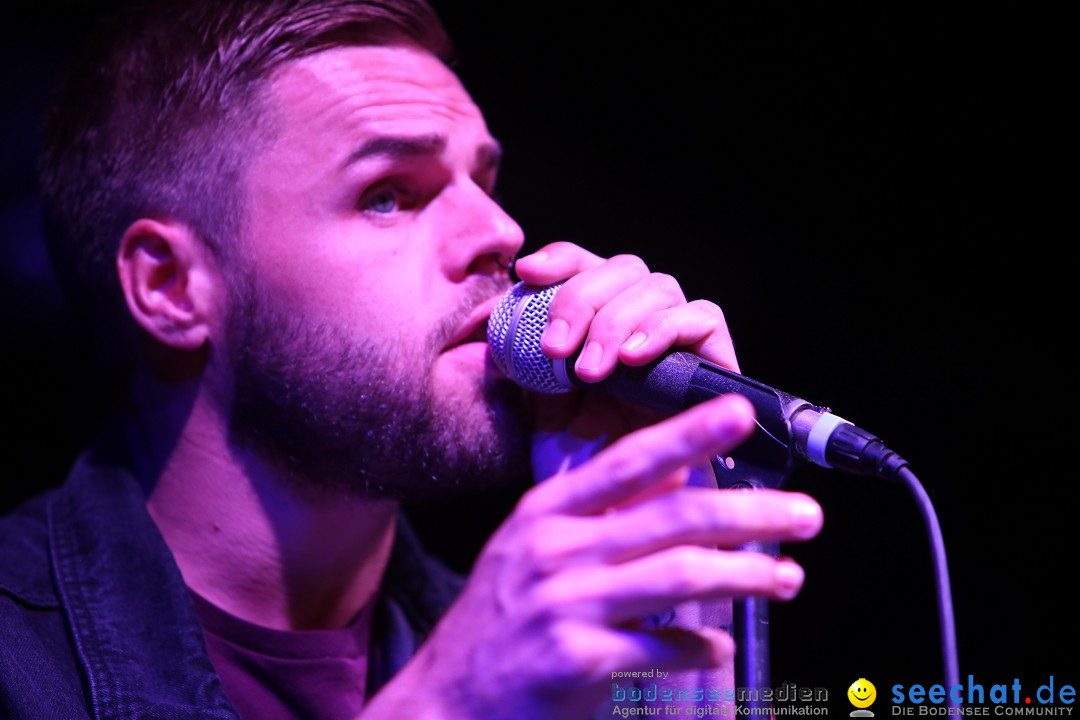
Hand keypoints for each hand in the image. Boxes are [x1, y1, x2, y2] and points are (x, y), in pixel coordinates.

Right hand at [361, 394, 823, 718]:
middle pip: (672, 518)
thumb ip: (602, 509)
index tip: (741, 413)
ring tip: (788, 578)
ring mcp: (564, 603)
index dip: (688, 433)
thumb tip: (677, 473)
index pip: (628, 460)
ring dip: (744, 575)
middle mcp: (554, 548)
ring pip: (678, 576)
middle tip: (806, 515)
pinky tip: (720, 648)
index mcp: (546, 512)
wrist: (447, 701)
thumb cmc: (500, 620)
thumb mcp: (536, 549)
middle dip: (749, 513)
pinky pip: (660, 647)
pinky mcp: (577, 659)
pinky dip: (698, 647)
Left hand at [513, 241, 737, 471]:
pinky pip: (704, 318)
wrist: (624, 516)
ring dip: (617, 321)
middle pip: (622, 269)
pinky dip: (665, 330)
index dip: (558, 260)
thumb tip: (503, 313)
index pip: (584, 264)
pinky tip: (633, 359)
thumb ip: (526, 359)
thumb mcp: (539, 407)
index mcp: (598, 320)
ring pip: (659, 287)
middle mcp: (642, 320)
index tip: (526, 272)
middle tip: (554, 348)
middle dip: (581, 298)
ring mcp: (681, 337)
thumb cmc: (581, 463)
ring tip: (589, 370)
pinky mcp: (716, 359)